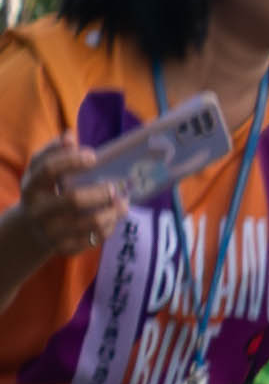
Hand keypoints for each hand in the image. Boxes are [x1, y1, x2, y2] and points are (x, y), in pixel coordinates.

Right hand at [0, 141, 102, 291]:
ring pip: (89, 223)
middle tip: (117, 186)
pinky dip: (109, 227)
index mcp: (32, 186)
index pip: (49, 170)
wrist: (30, 229)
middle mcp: (38, 210)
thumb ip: (54, 152)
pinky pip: (93, 239)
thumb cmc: (43, 191)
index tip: (93, 156)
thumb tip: (70, 135)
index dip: (71, 161)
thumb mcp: (41, 172)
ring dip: (112, 212)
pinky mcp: (64, 248)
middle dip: (100, 192)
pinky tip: (114, 217)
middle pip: (73, 199)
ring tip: (123, 203)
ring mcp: (51, 231)